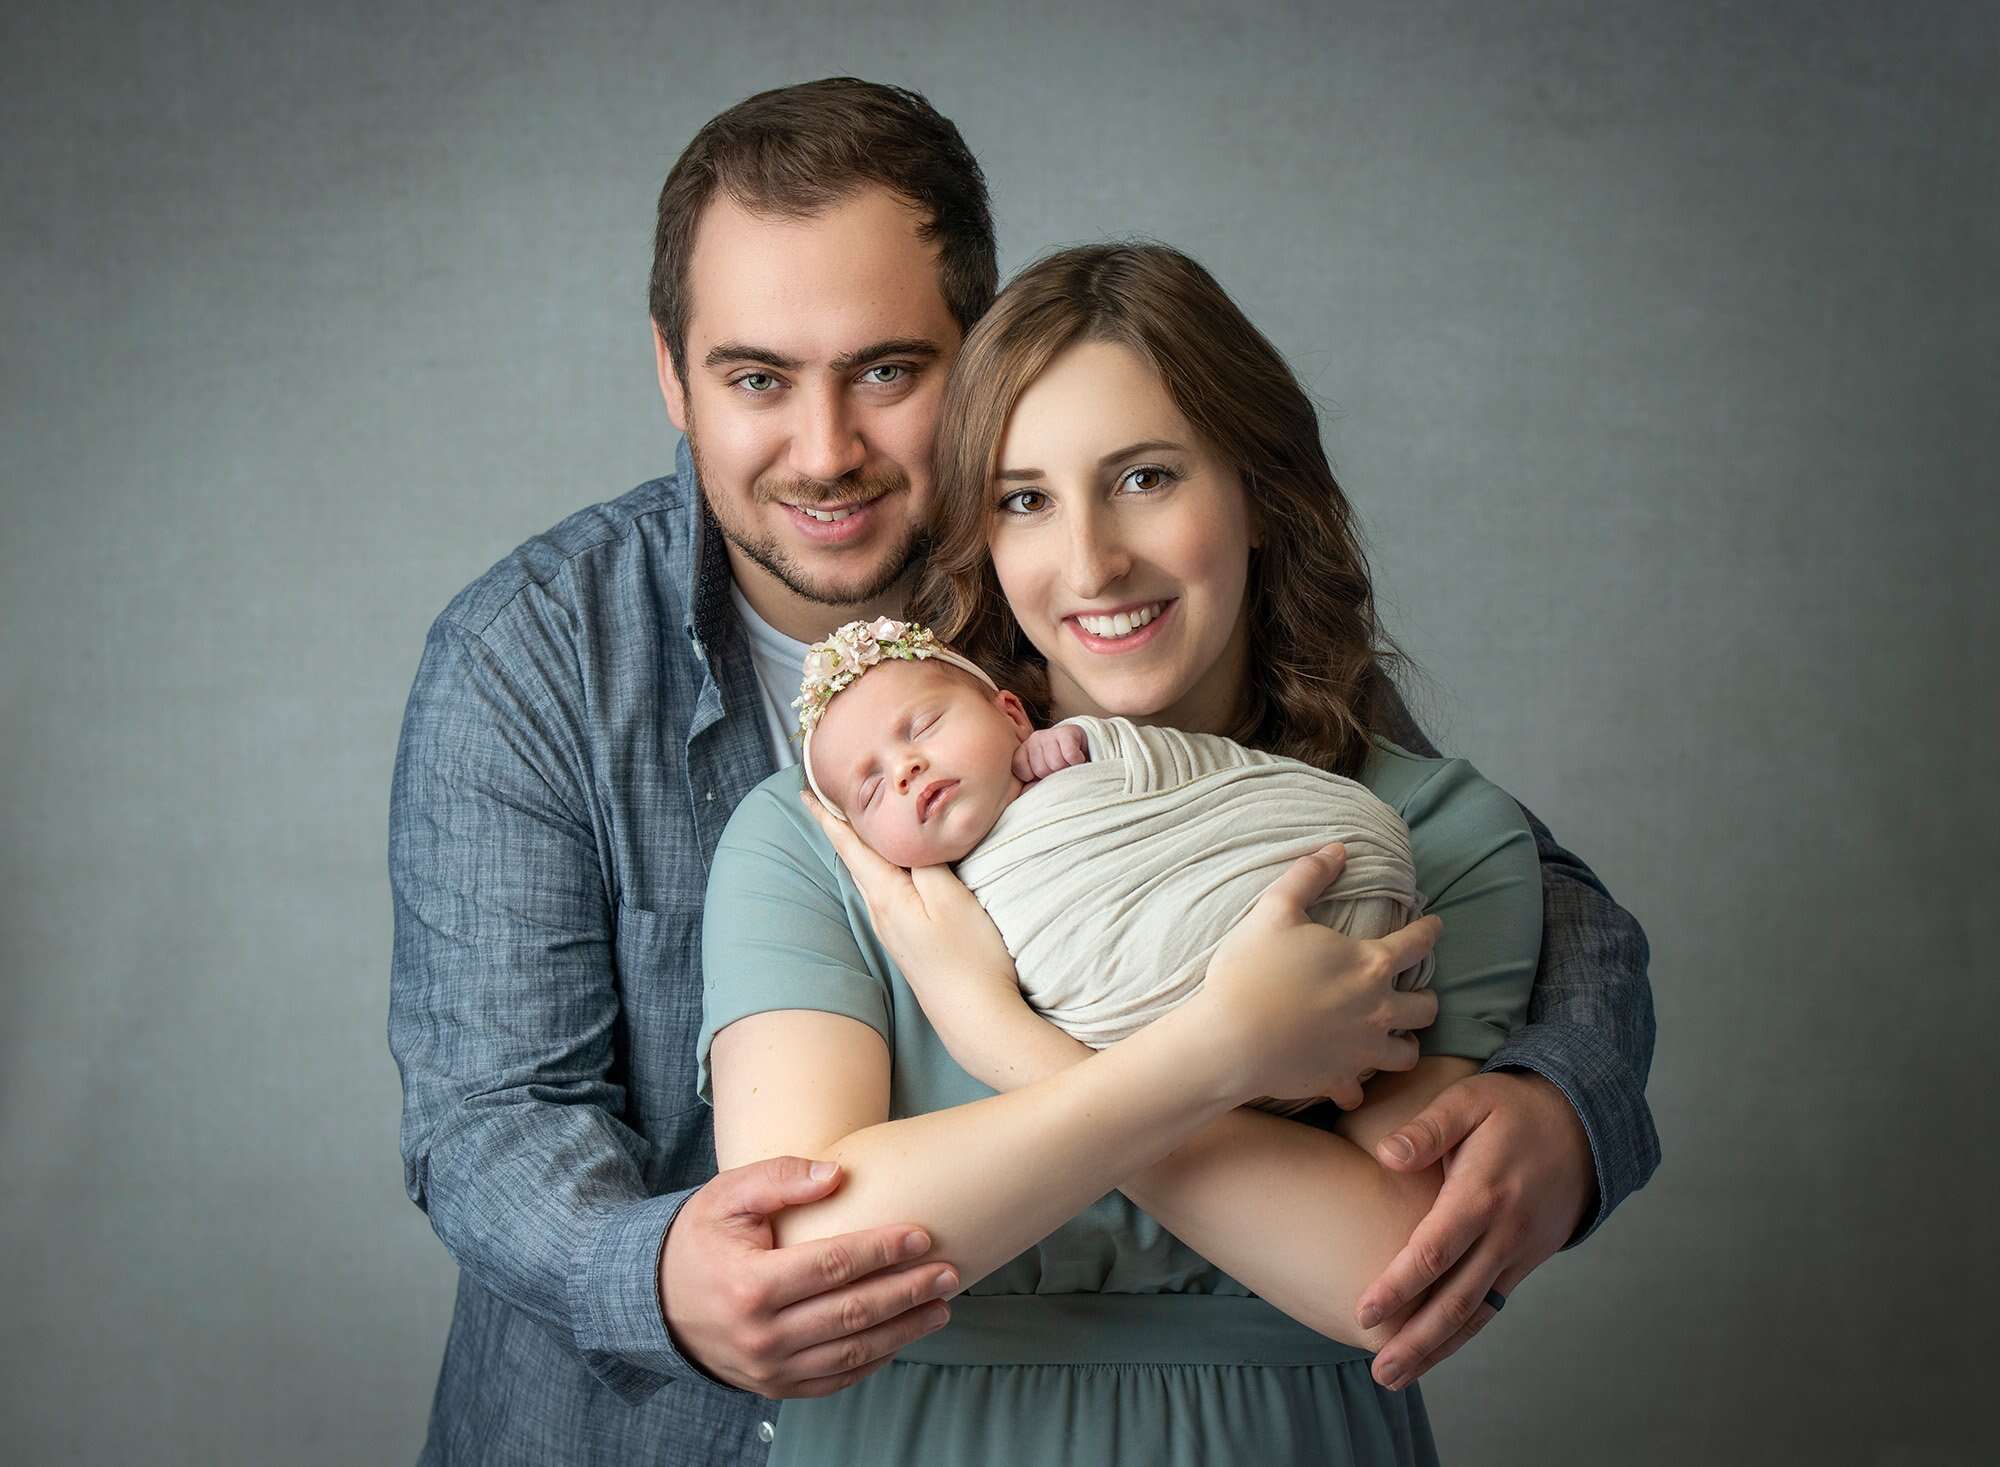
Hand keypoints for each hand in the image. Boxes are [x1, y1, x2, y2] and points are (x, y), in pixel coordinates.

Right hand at [659, 1155, 959, 1397]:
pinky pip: (837, 1377)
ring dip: (904, 1329)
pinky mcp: (776, 1387)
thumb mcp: (727, 1196)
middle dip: (907, 1291)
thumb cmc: (700, 1240)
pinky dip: (876, 1358)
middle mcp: (762, 1335)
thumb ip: (779, 1178)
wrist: (655, 1302)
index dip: (882, 1249)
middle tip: (949, 1272)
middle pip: (852, 1312)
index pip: (832, 1265)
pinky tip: (904, 1334)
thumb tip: (837, 1174)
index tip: (921, 1234)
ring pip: (853, 1350)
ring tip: (942, 1305)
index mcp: (751, 1284)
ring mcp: (770, 1368)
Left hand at [802, 789, 1028, 1072]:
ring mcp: (893, 930)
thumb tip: (904, 830)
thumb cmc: (969, 956)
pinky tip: (891, 865)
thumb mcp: (950, 898)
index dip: (828, 815)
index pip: (849, 845)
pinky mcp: (908, 941)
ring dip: (860, 846)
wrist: (976, 1017)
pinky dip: (880, 867)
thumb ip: (925, 860)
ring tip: (856, 821)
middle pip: (854, 858)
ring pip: (869, 875)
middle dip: (840, 826)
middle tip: (829, 795)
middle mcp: (881, 912)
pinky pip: (885, 891)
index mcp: (886, 896)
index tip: (806, 789)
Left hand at [1012, 723, 1089, 781]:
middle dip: (1052, 775)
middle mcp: (1034, 739)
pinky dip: (1077, 761)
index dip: (1035, 779)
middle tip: (1059, 771)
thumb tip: (1026, 795)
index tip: (1044, 777)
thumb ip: (1028, 788)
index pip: (1022, 772)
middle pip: (1041, 769)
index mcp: (1023, 751)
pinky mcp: (1067, 732)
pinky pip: (1070, 755)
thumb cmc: (1058, 771)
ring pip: (1056, 763)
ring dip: (1066, 769)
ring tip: (1068, 765)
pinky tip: (1077, 759)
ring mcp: (1050, 733)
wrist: (1085, 751)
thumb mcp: (1038, 780)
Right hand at [1199, 844, 1441, 1106]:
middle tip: (1414, 992)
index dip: (1430, 931)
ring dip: (1404, 1043)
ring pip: (1407, 1053)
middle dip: (1425, 998)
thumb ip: (1308, 876)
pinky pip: (1359, 1092)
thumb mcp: (1275, 910)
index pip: (1417, 944)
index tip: (1435, 926)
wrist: (1230, 1040)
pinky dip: (1356, 1086)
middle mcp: (1378, 1010)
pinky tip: (1349, 1083)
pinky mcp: (1338, 1080)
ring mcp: (1362, 1051)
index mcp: (1370, 965)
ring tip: (1394, 1037)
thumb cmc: (1252, 970)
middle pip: (1426, 1007)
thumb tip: (1337, 849)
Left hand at [1354, 1070, 1594, 1389]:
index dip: (1399, 1286)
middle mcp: (1504, 1232)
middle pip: (1456, 1299)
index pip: (1435, 1251)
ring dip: (1436, 1348)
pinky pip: (1492, 1305)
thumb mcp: (1469, 1101)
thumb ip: (1427, 1128)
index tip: (1363, 1313)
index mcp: (1483, 1193)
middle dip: (1416, 1339)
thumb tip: (1386, 1155)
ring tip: (1396, 1375)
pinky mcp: (1527, 1260)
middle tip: (1379, 1373)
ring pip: (1476, 1312)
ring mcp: (1519, 1252)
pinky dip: (1463, 1332)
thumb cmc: (1512, 1109)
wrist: (1582, 1125)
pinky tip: (1435, 1350)